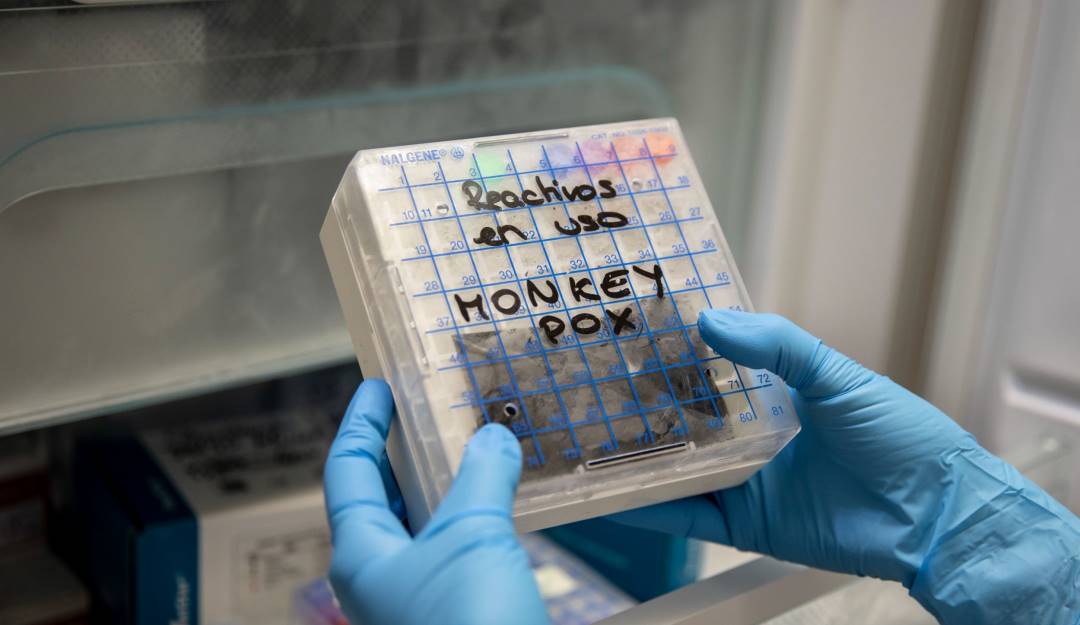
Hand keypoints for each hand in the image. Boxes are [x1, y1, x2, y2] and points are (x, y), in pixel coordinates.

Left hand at [324, 380, 548, 624]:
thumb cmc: (467, 622)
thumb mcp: (471, 537)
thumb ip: (481, 478)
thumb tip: (492, 435)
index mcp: (361, 555)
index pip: (348, 471)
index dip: (361, 423)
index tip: (377, 385)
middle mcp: (383, 576)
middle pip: (381, 497)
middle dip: (402, 451)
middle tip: (429, 410)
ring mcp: (421, 597)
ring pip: (425, 524)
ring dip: (446, 482)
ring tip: (475, 445)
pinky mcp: (460, 611)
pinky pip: (461, 548)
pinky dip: (478, 515)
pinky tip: (506, 501)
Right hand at [612, 310, 1079, 624]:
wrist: (936, 515)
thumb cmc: (901, 437)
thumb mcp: (837, 376)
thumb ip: (778, 346)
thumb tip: (710, 320)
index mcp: (775, 395)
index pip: (711, 369)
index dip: (673, 353)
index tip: (629, 331)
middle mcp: (753, 437)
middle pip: (685, 419)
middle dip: (641, 405)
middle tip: (589, 385)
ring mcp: (746, 481)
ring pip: (677, 468)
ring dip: (635, 457)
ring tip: (585, 439)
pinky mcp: (745, 525)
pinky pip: (688, 518)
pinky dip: (649, 510)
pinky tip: (612, 496)